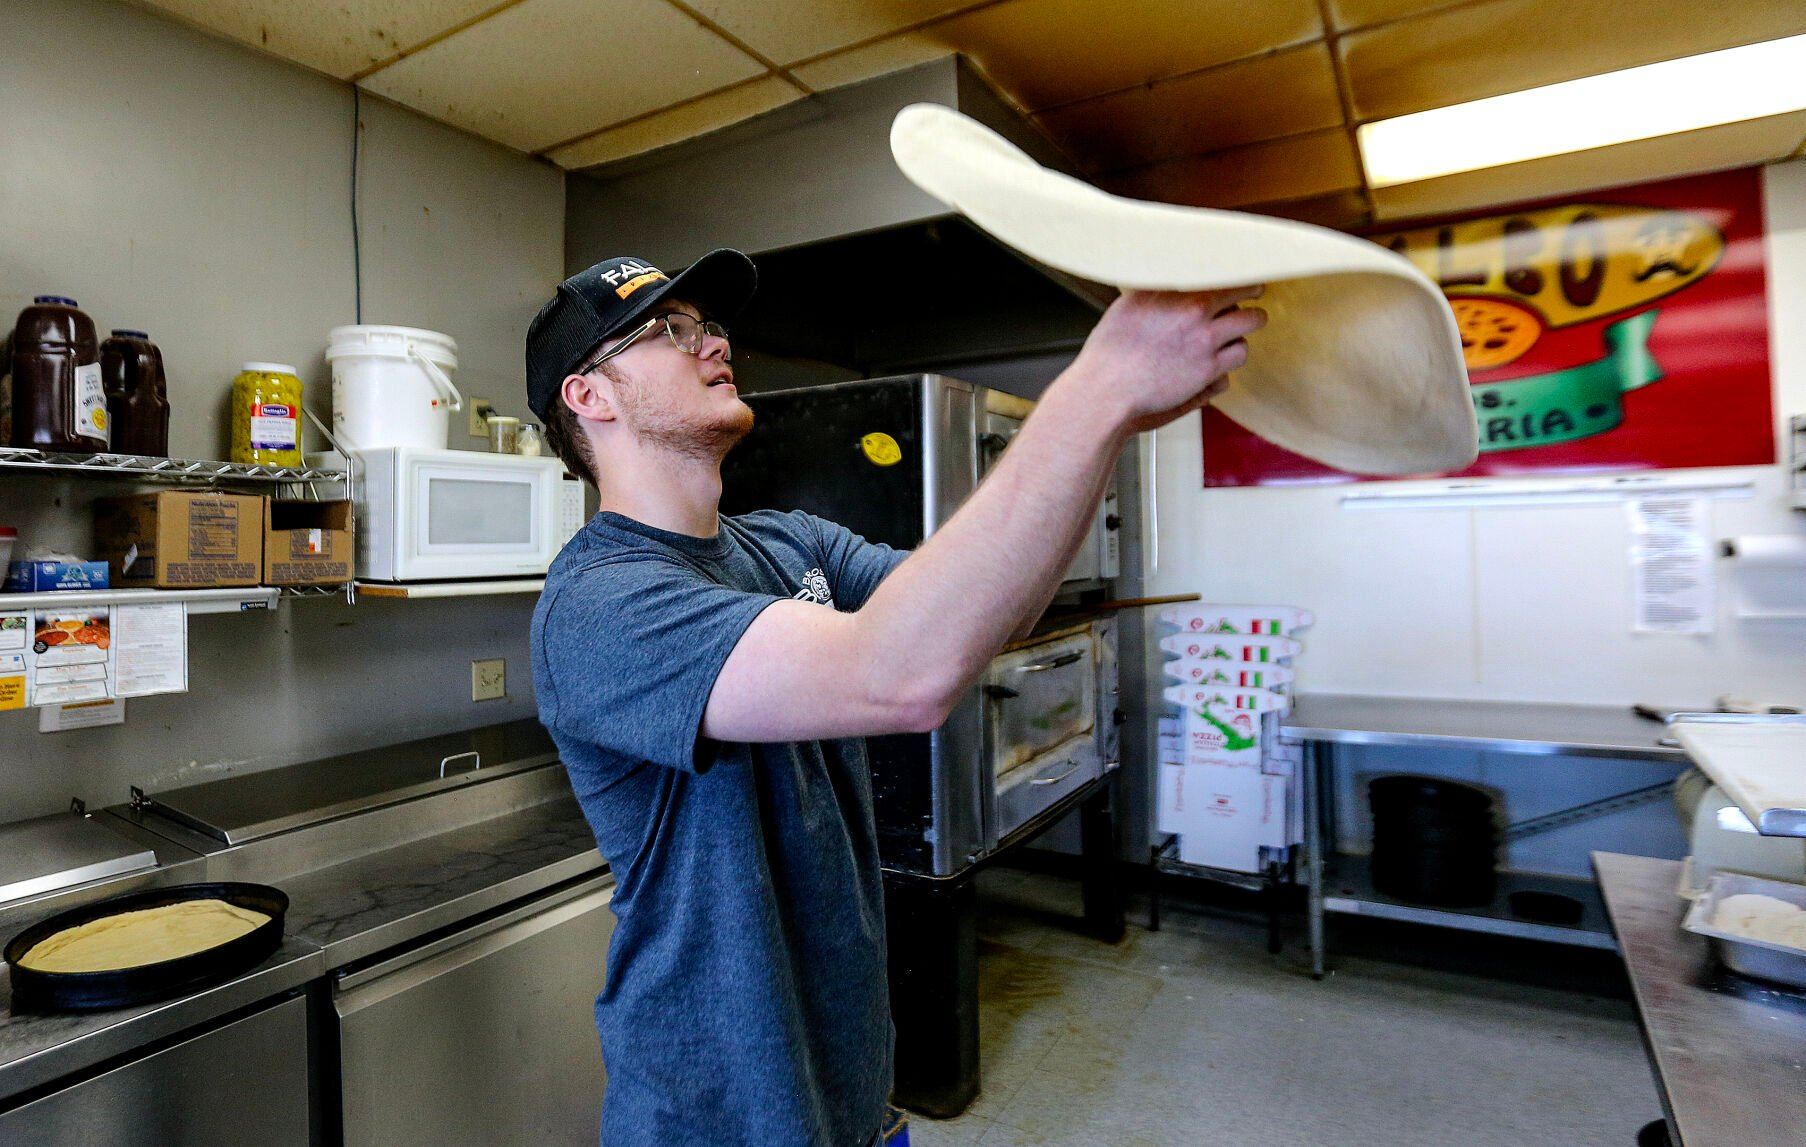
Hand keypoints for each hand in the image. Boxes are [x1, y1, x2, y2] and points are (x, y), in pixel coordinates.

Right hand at [1060, 286, 1266, 435]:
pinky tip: (1225, 356)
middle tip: (1254, 294)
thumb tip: (1167, 279)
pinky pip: (1240, 353)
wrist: (1107, 389)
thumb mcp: (1126, 307)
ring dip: (1245, 327)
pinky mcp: (1209, 366)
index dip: (1231, 272)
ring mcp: (1204, 338)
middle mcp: (1191, 309)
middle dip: (1251, 293)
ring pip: (1249, 322)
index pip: (1216, 269)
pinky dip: (1235, 354)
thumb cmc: (1109, 354)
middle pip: (1242, 290)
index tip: (1236, 274)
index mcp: (1170, 290)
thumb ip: (1153, 290)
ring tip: (1240, 330)